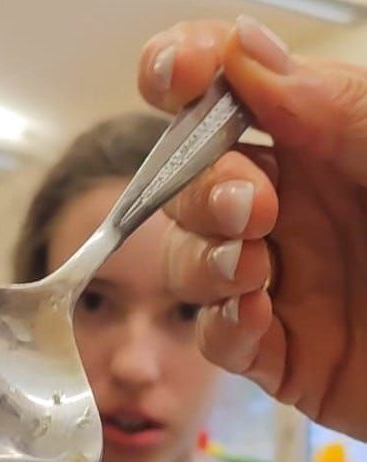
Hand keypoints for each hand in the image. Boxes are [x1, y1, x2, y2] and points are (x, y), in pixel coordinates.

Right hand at [139, 17, 366, 439]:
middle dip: (200, 190)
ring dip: (204, 262)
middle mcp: (291, 209)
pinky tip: (257, 318)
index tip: (179, 74)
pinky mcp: (279, 353)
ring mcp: (280, 281)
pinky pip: (218, 338)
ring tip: (252, 269)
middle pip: (190, 185)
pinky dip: (224, 328)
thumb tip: (244, 51)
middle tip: (249, 207)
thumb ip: (338, 106)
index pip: (230, 95)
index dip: (186, 73)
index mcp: (324, 144)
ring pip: (189, 262)